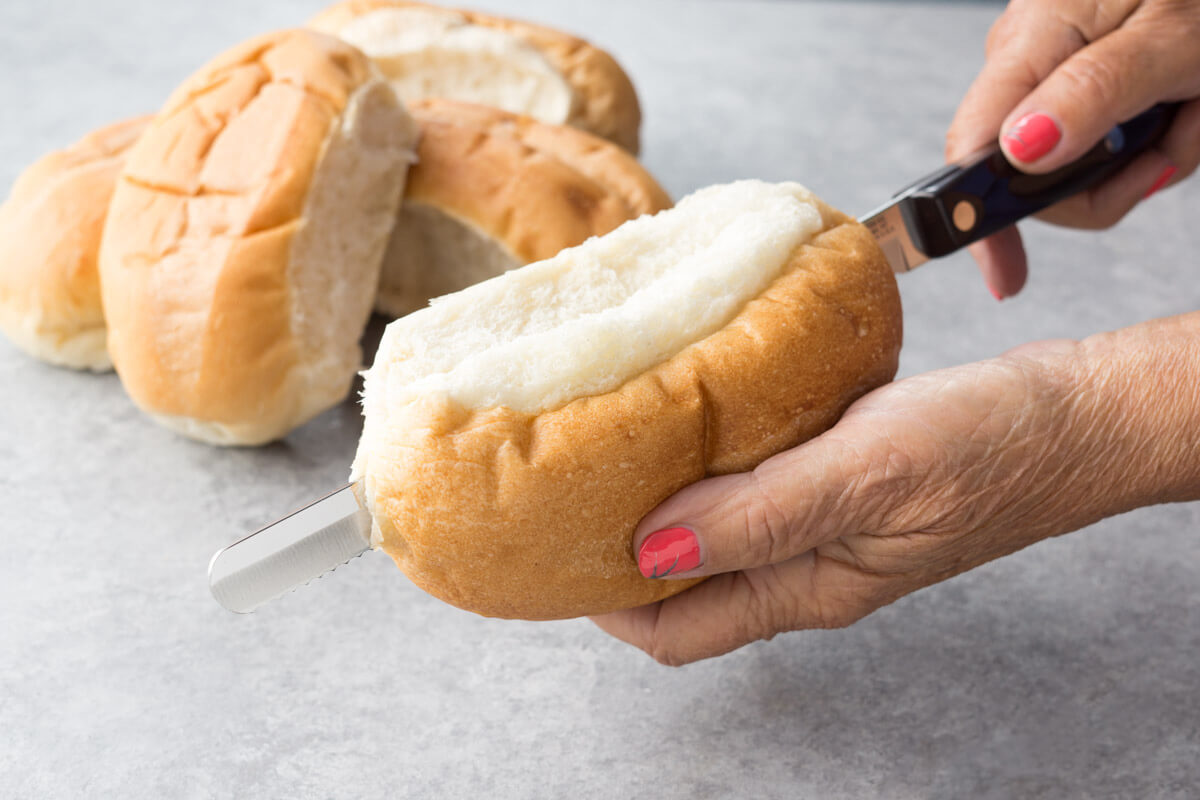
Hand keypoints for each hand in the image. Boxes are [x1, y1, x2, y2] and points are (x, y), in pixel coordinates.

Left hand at [591, 315, 1199, 664]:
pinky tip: (695, 409)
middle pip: (687, 584)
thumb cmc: (992, 447)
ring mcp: (824, 521)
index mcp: (809, 586)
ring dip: (665, 498)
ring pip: (717, 528)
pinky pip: (755, 478)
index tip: (553, 553)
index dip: (608, 605)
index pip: (679, 630)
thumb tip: (650, 550)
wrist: (1076, 412)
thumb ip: (760, 516)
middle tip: (569, 486)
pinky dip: (714, 455)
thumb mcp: (866, 476)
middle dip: (621, 549)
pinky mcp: (840, 476)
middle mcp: (806, 563)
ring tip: (615, 442)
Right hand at [945, 0, 1199, 298]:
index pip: (973, 151)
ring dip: (1154, 150)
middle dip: (1117, 178)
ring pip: (1084, 162)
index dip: (981, 222)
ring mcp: (1056, 66)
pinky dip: (1158, 130)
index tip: (1005, 277)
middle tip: (1178, 139)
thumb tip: (1019, 150)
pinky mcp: (1086, 72)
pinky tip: (1187, 96)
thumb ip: (1093, 90)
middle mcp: (1029, 56)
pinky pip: (1108, 135)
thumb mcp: (1171, 37)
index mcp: (1033, 40)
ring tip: (1194, 101)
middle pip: (1036, 174)